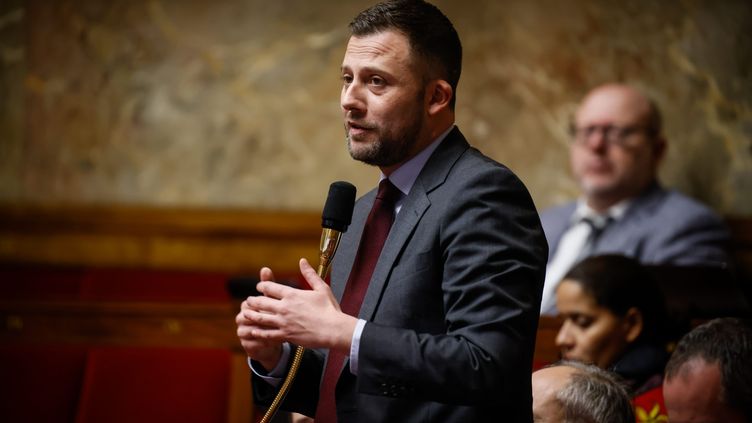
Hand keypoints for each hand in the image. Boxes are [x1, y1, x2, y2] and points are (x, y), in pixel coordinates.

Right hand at [236, 266, 283, 369]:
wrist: (272, 340)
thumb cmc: (273, 315)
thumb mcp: (272, 300)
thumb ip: (268, 285)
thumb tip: (265, 267)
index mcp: (247, 306)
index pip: (249, 302)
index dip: (261, 304)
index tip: (274, 306)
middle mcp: (241, 318)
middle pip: (246, 316)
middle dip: (260, 317)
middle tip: (274, 317)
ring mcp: (242, 332)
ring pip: (247, 329)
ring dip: (261, 329)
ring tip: (274, 329)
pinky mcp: (247, 345)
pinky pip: (252, 343)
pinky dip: (263, 341)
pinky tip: (274, 340)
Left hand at [242, 258, 358, 352]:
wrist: (333, 330)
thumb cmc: (330, 309)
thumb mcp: (321, 288)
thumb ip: (310, 274)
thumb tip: (302, 261)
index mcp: (292, 294)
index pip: (270, 287)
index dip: (262, 286)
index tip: (259, 287)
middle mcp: (285, 307)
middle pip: (261, 302)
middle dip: (253, 300)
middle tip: (249, 300)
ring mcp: (284, 322)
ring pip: (261, 318)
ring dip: (251, 315)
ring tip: (245, 314)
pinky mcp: (286, 335)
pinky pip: (267, 334)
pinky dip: (259, 332)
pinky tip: (253, 331)